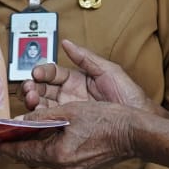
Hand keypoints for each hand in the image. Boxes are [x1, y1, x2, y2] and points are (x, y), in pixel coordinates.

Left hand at [2, 101, 132, 168]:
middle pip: (34, 157)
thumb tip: (19, 121)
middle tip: (10, 135)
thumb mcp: (70, 111)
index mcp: (57, 154)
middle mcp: (64, 168)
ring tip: (30, 133)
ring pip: (47, 159)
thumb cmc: (106, 119)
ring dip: (38, 146)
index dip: (8, 145)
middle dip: (22, 145)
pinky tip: (54, 138)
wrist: (134, 134)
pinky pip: (61, 160)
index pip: (23, 152)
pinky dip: (53, 149)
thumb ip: (42, 117)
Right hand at [24, 40, 150, 111]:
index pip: (52, 73)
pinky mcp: (70, 125)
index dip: (42, 72)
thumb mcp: (108, 71)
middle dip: (32, 88)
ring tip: (31, 101)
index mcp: (77, 79)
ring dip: (33, 102)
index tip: (37, 73)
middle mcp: (69, 95)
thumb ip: (86, 57)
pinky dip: (40, 119)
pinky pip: (51, 122)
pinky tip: (35, 117)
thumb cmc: (129, 95)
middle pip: (43, 89)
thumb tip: (67, 43)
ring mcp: (69, 111)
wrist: (139, 121)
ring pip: (43, 105)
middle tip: (29, 89)